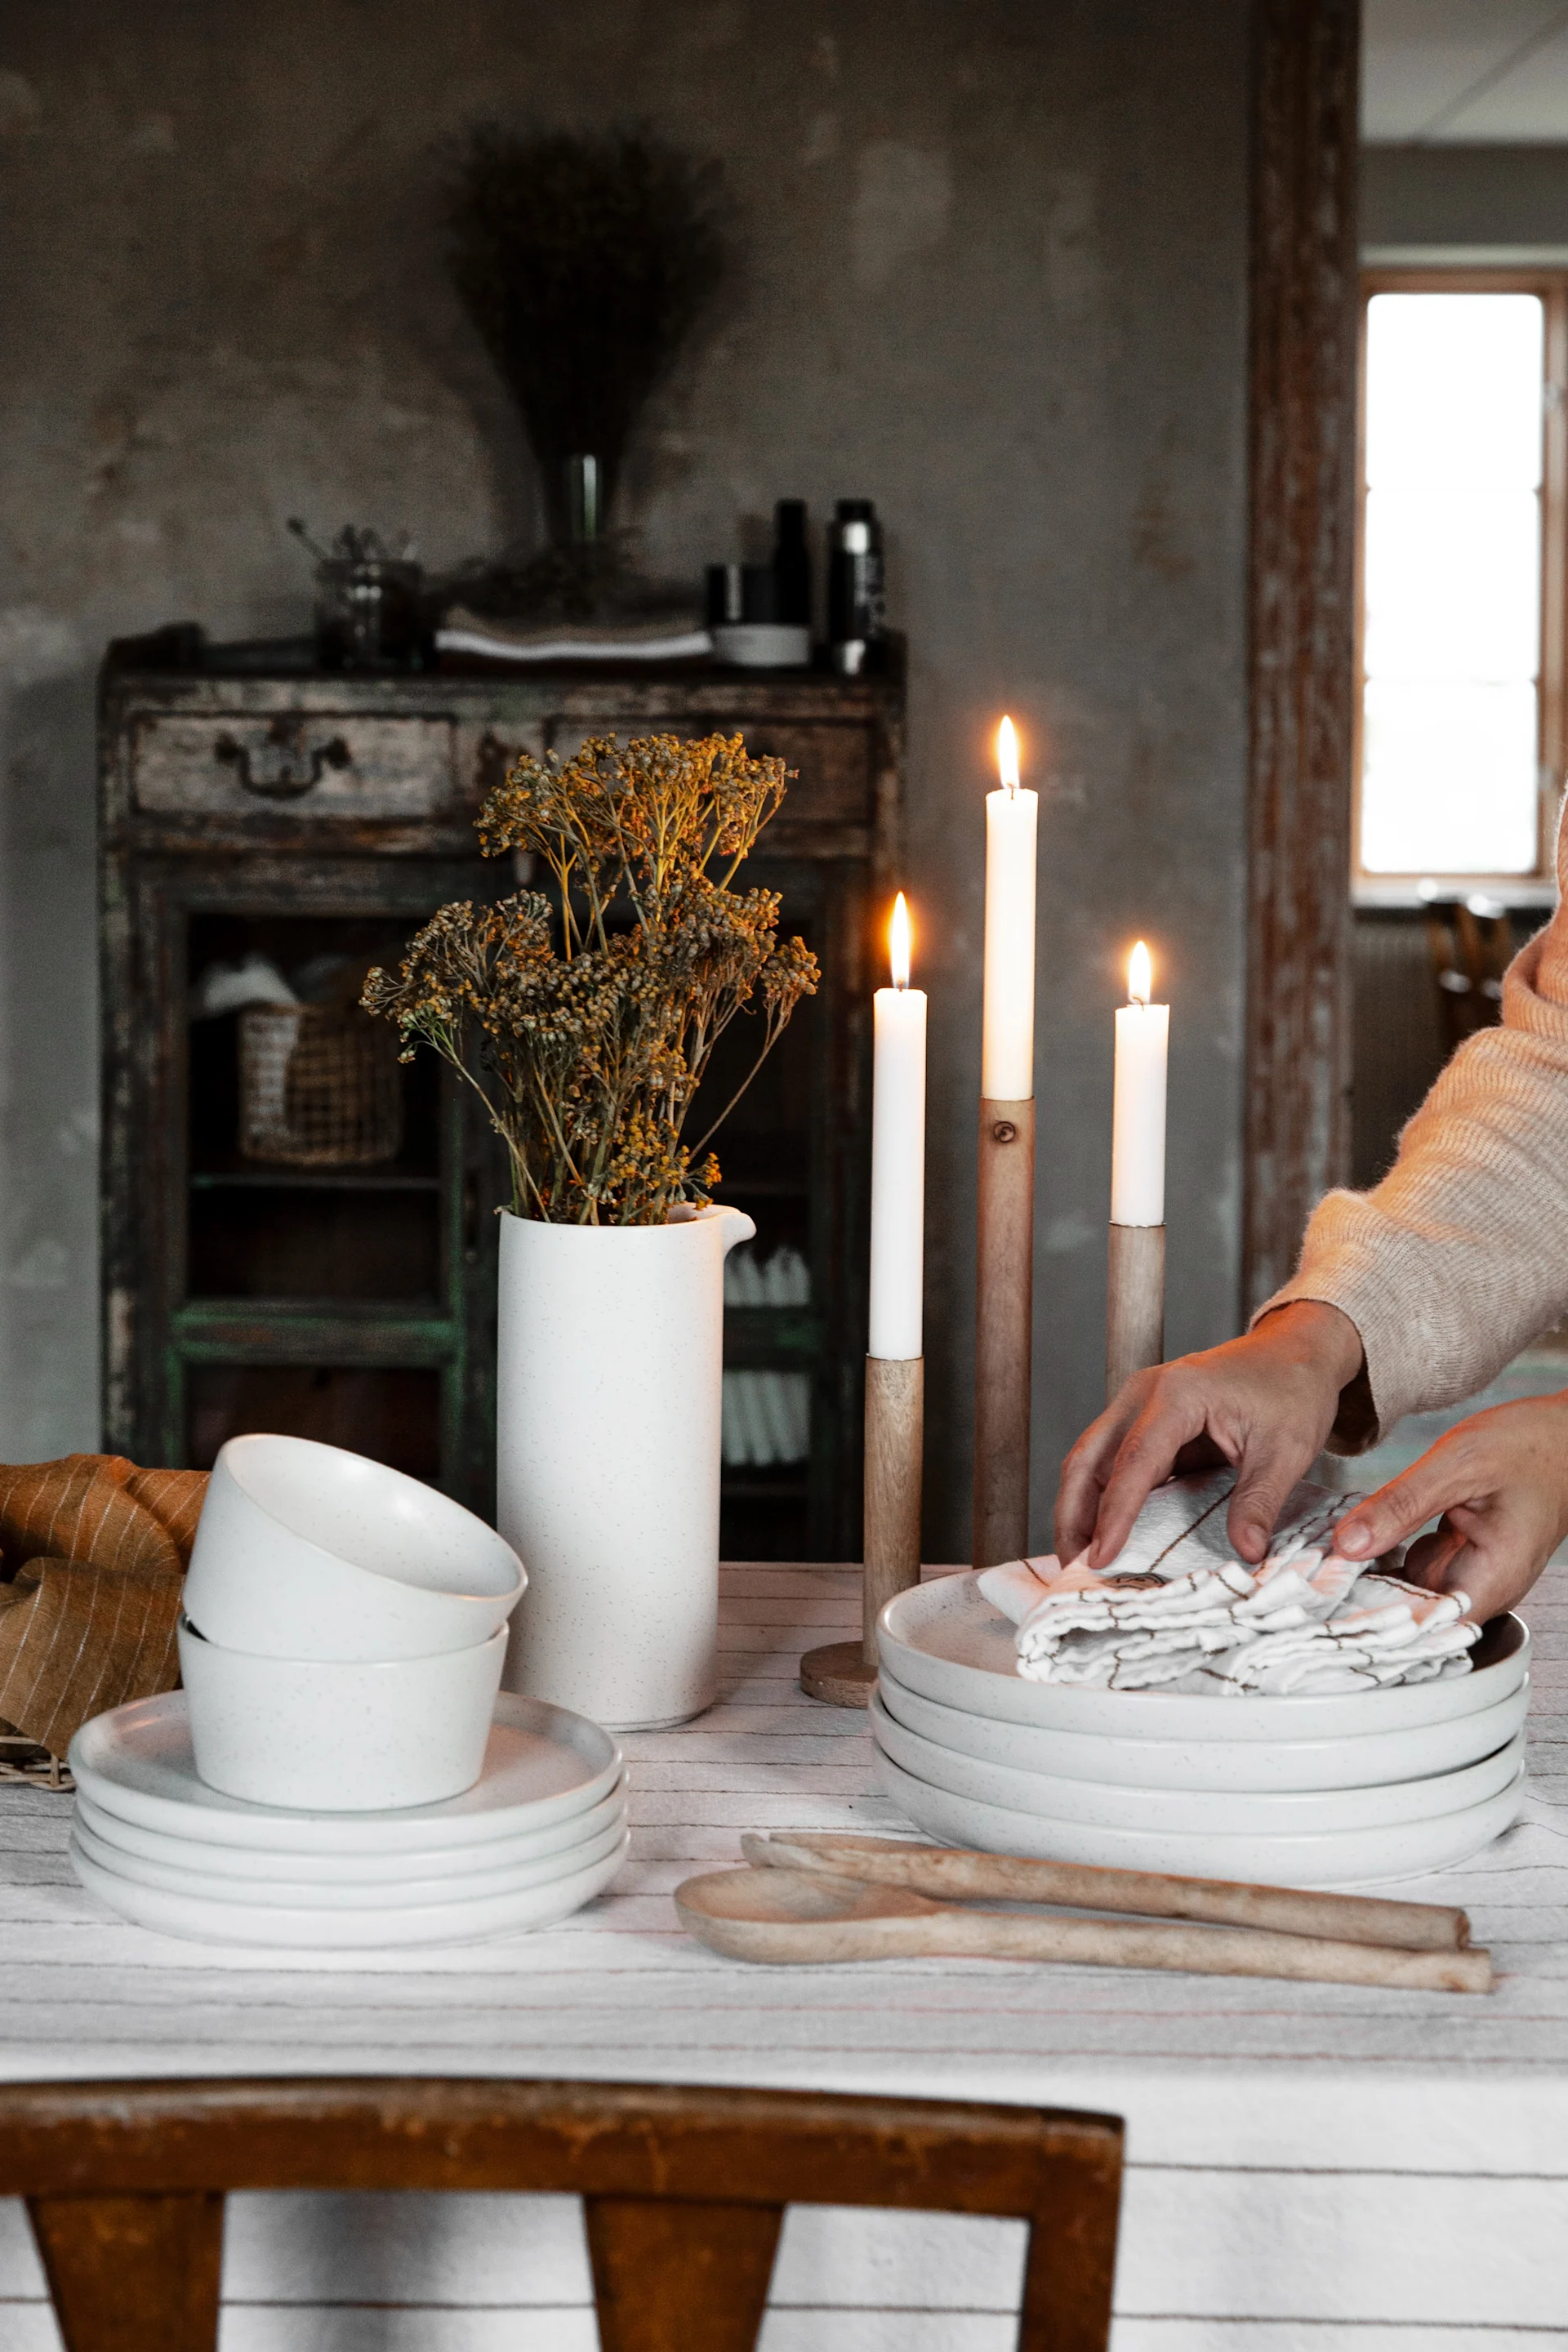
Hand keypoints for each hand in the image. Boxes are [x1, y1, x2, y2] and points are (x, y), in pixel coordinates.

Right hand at [1054, 1301, 1364, 1569]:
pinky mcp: (1145, 1419)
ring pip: (1091, 1459)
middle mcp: (1144, 1394)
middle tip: (1075, 1567)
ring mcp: (1139, 1404)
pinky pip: (1113, 1461)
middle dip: (1073, 1515)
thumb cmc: (1291, 1389)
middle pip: (1088, 1458)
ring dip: (1081, 1508)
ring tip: (1083, 1557)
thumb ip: (1259, 1503)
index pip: (1133, 1462)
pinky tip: (1108, 1532)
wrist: (1297, 1351)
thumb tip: (1246, 1553)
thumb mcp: (1286, 1451)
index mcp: (1176, 1394)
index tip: (1101, 1558)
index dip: (1114, 1515)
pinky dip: (1104, 1497)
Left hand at [1333, 1391, 1567, 1621]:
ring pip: (1407, 1593)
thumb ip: (1401, 1505)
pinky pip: (1413, 1569)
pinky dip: (1386, 1556)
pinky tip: (1359, 1541)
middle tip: (1311, 1579)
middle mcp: (1484, 1587)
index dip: (1372, 1621)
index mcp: (1493, 1579)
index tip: (1324, 1605)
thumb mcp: (1458, 1464)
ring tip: (1326, 1561)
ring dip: (1369, 1577)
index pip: (1423, 1628)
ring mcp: (1471, 1574)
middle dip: (1362, 1598)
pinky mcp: (1460, 1557)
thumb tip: (1346, 1545)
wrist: (1564, 1433)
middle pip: (1410, 1615)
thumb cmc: (1529, 1445)